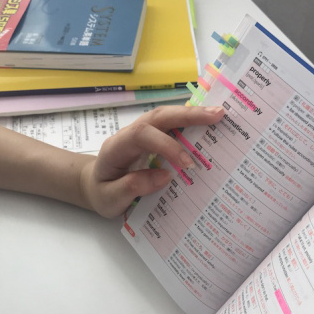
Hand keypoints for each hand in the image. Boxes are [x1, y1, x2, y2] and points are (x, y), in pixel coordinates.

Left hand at [79, 104, 223, 217]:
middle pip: (158, 116)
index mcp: (116, 147)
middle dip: (188, 115)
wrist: (94, 185)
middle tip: (217, 116)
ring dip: (192, 114)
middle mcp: (130, 134)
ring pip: (167, 116)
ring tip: (219, 116)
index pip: (143, 135)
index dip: (167, 146)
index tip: (188, 165)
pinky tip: (209, 124)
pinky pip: (171, 126)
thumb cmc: (101, 193)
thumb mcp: (109, 199)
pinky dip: (190, 123)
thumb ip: (132, 187)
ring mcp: (141, 133)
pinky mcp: (152, 138)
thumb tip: (165, 176)